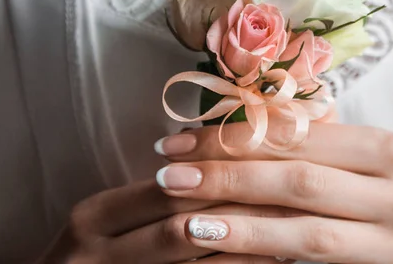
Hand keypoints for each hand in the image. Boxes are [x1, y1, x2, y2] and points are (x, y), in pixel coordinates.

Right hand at [37, 179, 298, 263]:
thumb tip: (219, 141)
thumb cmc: (99, 252)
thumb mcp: (114, 217)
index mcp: (96, 215)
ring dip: (249, 245)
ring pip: (198, 263)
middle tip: (296, 195)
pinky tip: (270, 262)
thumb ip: (158, 189)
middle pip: (184, 223)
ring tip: (294, 229)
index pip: (169, 187)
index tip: (274, 160)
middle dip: (243, 208)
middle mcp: (97, 251)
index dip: (223, 173)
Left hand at [155, 123, 392, 263]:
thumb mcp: (350, 154)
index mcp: (385, 149)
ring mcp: (391, 241)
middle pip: (298, 181)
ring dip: (238, 225)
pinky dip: (257, 258)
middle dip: (228, 178)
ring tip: (184, 219)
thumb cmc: (372, 184)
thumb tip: (226, 114)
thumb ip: (304, 135)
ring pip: (302, 231)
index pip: (297, 137)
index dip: (235, 138)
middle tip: (170, 177)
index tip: (179, 140)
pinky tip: (218, 252)